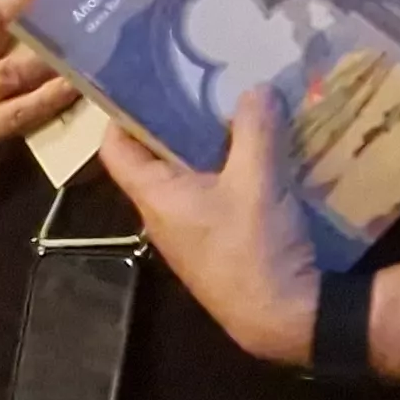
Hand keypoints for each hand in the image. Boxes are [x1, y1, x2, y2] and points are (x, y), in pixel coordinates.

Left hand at [99, 84, 320, 368]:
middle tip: (199, 83)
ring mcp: (192, 230)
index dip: (119, 113)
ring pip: (191, 174)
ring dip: (208, 145)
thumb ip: (254, 130)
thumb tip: (255, 89)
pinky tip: (260, 151)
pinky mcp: (220, 241)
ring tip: (232, 107)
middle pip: (156, 157)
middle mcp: (163, 213)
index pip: (115, 148)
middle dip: (175, 120)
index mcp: (154, 195)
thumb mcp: (257, 181)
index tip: (142, 81)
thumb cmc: (254, 248)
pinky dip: (231, 169)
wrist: (283, 318)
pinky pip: (216, 193)